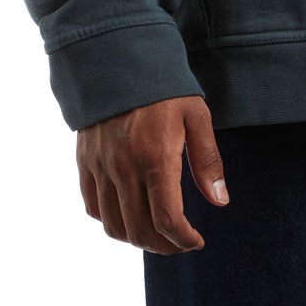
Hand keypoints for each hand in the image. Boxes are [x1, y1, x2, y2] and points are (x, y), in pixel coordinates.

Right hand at [77, 96, 227, 253]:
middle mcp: (123, 167)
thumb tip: (220, 201)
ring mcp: (100, 166)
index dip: (184, 240)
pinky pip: (93, 206)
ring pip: (113, 225)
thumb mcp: (196, 117)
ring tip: (157, 234)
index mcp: (155, 158)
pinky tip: (130, 214)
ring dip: (137, 239)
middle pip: (139, 230)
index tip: (196, 241)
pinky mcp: (85, 161)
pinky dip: (111, 220)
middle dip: (164, 246)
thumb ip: (207, 161)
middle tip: (180, 242)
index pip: (167, 219)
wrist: (117, 59)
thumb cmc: (164, 88)